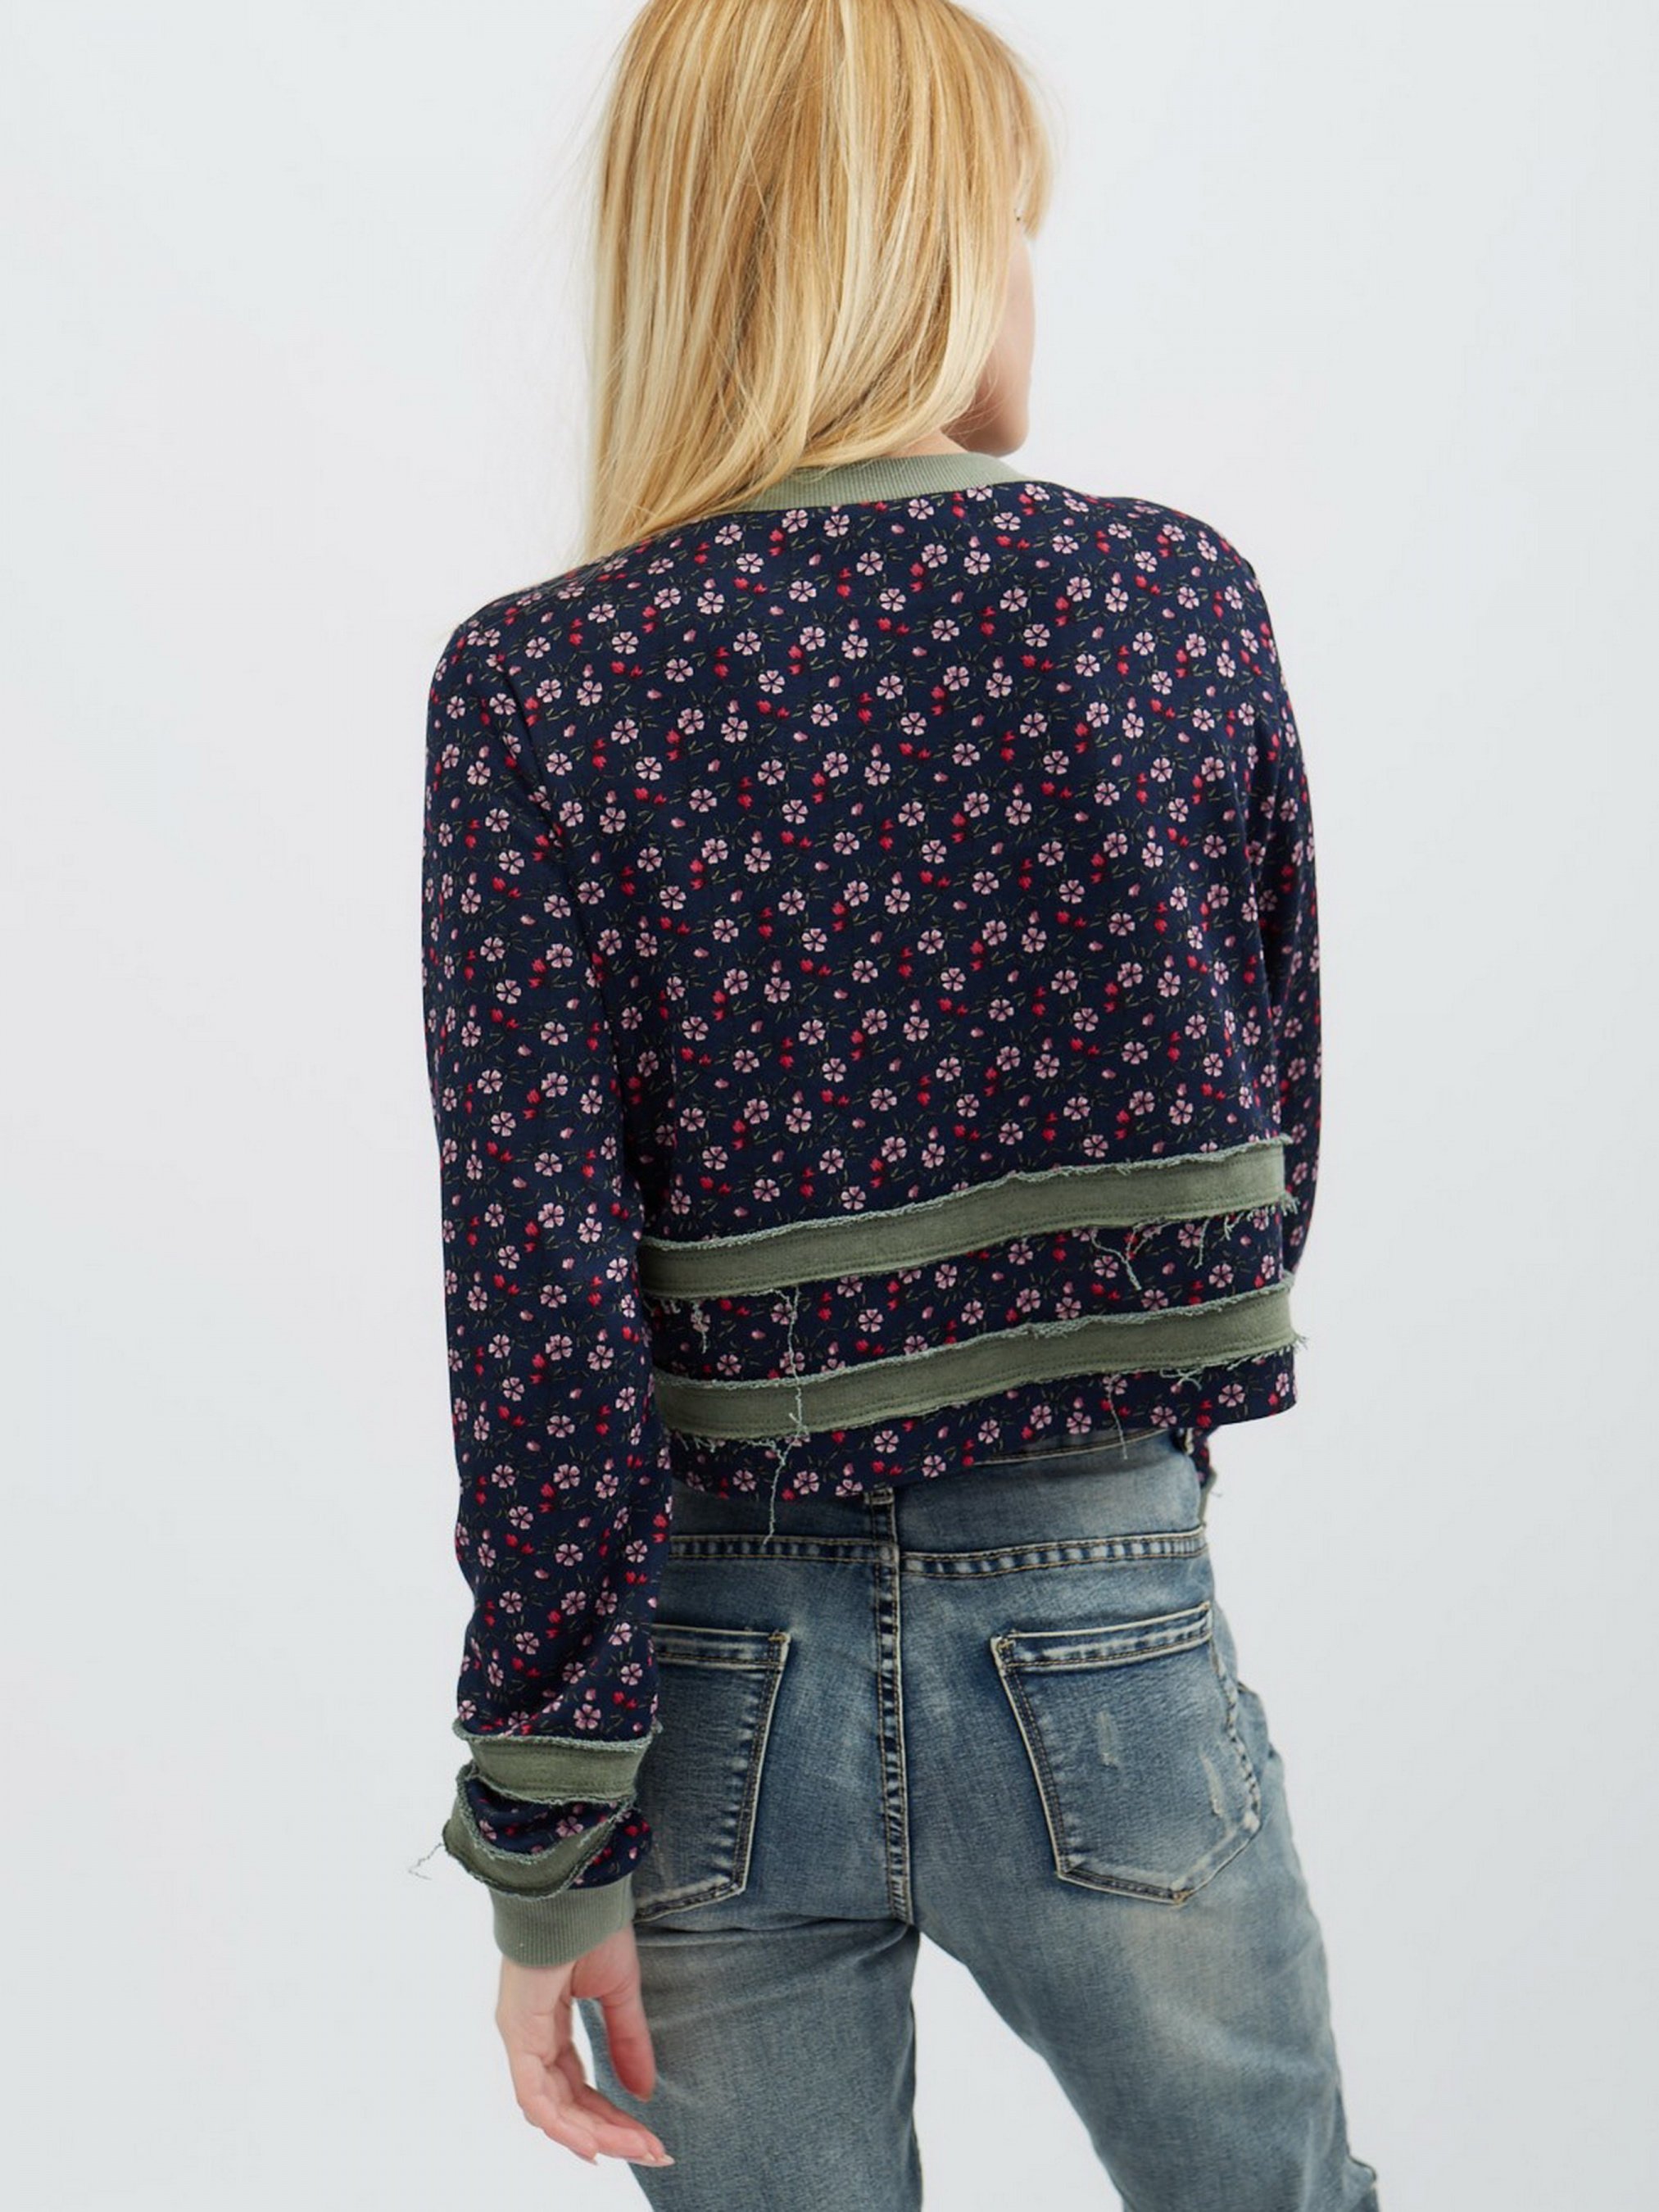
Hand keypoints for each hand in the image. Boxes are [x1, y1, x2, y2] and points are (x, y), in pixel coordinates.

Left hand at [496, 1921, 675, 2168]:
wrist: (577, 1891)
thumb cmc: (592, 1928)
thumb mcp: (619, 1993)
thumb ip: (627, 2042)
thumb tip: (644, 2092)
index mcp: (549, 2025)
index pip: (578, 2086)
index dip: (612, 2116)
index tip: (649, 2138)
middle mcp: (530, 2036)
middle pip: (567, 2104)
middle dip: (610, 2132)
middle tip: (652, 2150)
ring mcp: (520, 2036)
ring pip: (552, 2109)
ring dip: (595, 2133)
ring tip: (637, 2148)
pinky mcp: (518, 2032)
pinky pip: (534, 2096)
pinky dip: (563, 2124)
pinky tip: (594, 2142)